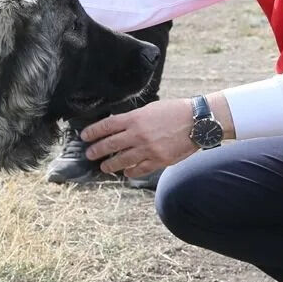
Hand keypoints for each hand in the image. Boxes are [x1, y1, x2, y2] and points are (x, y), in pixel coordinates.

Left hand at [79, 98, 196, 178]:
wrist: (197, 122)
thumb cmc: (174, 111)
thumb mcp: (150, 109)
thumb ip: (134, 119)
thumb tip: (118, 126)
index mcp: (135, 118)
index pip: (107, 126)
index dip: (93, 132)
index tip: (84, 136)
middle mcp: (138, 134)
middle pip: (110, 144)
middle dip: (97, 150)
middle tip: (90, 154)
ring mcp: (148, 149)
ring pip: (122, 160)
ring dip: (111, 164)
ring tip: (104, 167)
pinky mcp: (159, 160)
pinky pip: (140, 169)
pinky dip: (131, 172)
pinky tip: (126, 172)